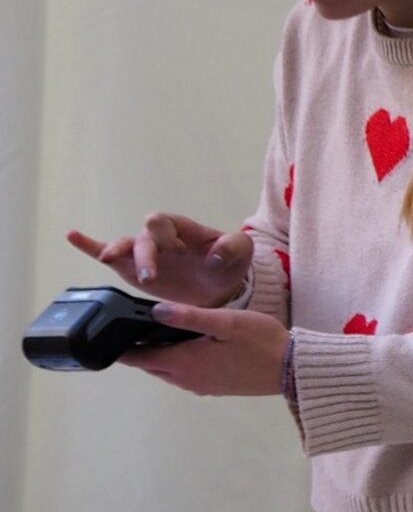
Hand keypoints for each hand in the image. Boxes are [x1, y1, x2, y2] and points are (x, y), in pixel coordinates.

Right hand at [66, 215, 252, 306]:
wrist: (221, 288)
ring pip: (124, 245)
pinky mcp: (132, 268)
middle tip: (151, 276)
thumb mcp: (242, 252)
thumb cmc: (229, 264)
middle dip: (146, 254)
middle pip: (144, 238)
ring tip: (109, 260)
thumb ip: (234, 247)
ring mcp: (144, 252)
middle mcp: (160, 238)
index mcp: (184, 229)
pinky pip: (106, 251)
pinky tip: (71, 235)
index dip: (168, 235)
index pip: (167, 223)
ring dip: (117, 252)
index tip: (179, 252)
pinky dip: (88, 244)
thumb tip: (212, 257)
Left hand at [122, 304, 288, 397]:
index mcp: (184, 361)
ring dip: (157, 356)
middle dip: (138, 349)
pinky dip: (175, 363)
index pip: (137, 357)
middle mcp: (186, 379)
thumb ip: (188, 316)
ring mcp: (200, 386)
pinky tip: (187, 347)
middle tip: (133, 326)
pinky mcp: (213, 388)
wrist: (294, 370)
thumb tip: (154, 310)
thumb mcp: (226, 321)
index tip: (110, 331)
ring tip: (158, 333)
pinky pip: (182, 376)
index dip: (121, 345)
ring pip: (165, 371)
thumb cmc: (263, 342)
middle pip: (148, 365)